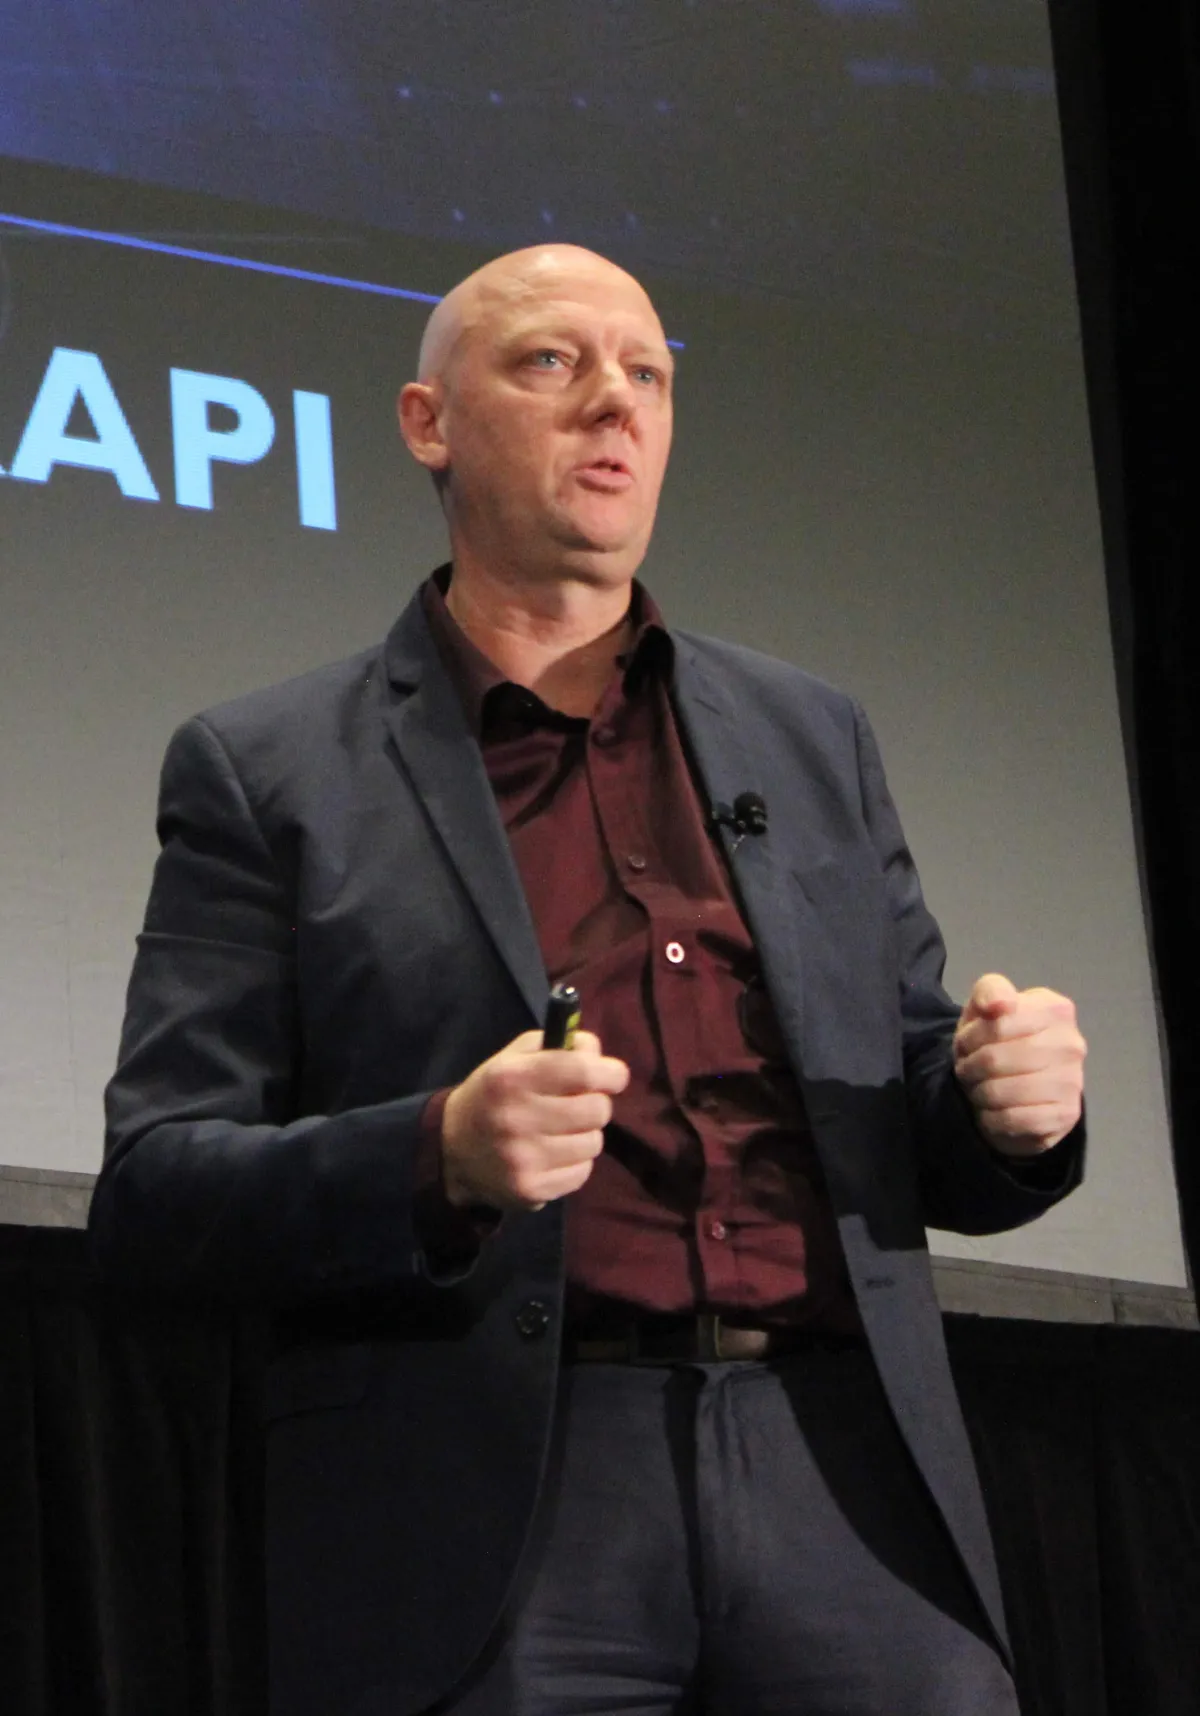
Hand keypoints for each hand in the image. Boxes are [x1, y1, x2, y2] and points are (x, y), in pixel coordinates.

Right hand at [441, 1029, 629, 1210]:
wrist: (452, 1151)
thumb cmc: (493, 1096)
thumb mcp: (514, 1058)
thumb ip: (559, 1045)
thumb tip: (598, 1054)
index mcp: (512, 1077)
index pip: (582, 1071)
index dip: (610, 1072)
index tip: (614, 1076)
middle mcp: (516, 1118)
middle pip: (596, 1109)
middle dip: (596, 1104)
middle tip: (579, 1104)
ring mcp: (523, 1158)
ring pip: (593, 1143)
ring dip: (585, 1135)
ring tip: (560, 1132)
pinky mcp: (530, 1189)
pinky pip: (582, 1173)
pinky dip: (575, 1163)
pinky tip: (552, 1156)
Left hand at [953, 973, 1085, 1156]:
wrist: (1017, 1086)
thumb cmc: (998, 1040)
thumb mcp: (986, 1006)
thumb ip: (990, 991)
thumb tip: (1001, 1004)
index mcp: (1056, 1009)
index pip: (996, 1023)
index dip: (970, 1038)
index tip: (965, 1044)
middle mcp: (1072, 1044)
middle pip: (995, 1059)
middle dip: (970, 1067)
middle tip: (967, 1071)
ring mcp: (1073, 1082)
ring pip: (1002, 1091)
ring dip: (979, 1094)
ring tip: (979, 1089)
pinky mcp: (1066, 1116)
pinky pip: (1014, 1119)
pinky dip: (992, 1118)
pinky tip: (992, 1112)